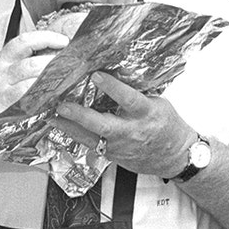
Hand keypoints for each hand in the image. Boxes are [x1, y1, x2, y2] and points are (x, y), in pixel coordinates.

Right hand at [0, 30, 68, 120]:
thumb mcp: (4, 75)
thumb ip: (23, 64)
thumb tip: (57, 54)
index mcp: (1, 61)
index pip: (24, 41)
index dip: (46, 38)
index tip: (64, 41)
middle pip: (33, 64)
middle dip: (57, 64)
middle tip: (75, 66)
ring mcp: (1, 93)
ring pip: (33, 83)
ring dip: (55, 82)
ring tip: (70, 82)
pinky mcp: (5, 110)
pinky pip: (31, 102)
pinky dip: (47, 99)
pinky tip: (57, 99)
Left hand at [52, 71, 193, 178]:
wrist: (175, 157)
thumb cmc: (168, 126)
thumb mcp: (159, 104)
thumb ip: (138, 92)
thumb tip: (116, 72)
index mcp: (147, 114)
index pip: (128, 99)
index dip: (112, 87)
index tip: (96, 75)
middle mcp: (132, 132)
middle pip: (103, 125)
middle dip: (81, 115)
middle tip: (63, 105)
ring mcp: (121, 147)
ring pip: (91, 138)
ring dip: (69, 127)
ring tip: (52, 116)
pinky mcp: (114, 156)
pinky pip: (91, 145)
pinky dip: (75, 135)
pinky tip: (62, 128)